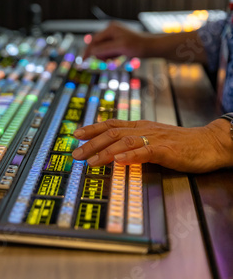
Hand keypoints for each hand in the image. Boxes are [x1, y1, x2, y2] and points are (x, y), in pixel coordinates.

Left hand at [71, 119, 232, 172]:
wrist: (210, 143)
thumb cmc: (183, 143)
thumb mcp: (154, 139)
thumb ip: (135, 143)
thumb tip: (115, 152)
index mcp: (140, 126)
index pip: (111, 124)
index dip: (92, 128)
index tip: (76, 134)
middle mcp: (144, 129)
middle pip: (112, 133)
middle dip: (91, 143)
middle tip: (76, 154)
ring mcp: (154, 139)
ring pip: (124, 142)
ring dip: (105, 152)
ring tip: (90, 161)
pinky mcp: (166, 150)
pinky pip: (145, 152)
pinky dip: (129, 156)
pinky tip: (118, 161)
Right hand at [84, 22, 149, 59]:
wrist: (151, 46)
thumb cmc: (138, 46)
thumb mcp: (119, 48)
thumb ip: (104, 49)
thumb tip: (91, 51)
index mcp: (110, 29)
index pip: (94, 40)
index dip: (88, 51)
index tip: (83, 60)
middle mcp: (111, 29)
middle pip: (97, 44)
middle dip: (100, 54)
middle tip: (109, 60)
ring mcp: (114, 34)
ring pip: (102, 47)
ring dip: (106, 55)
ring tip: (115, 57)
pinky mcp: (118, 39)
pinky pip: (108, 48)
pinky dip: (110, 54)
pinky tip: (118, 56)